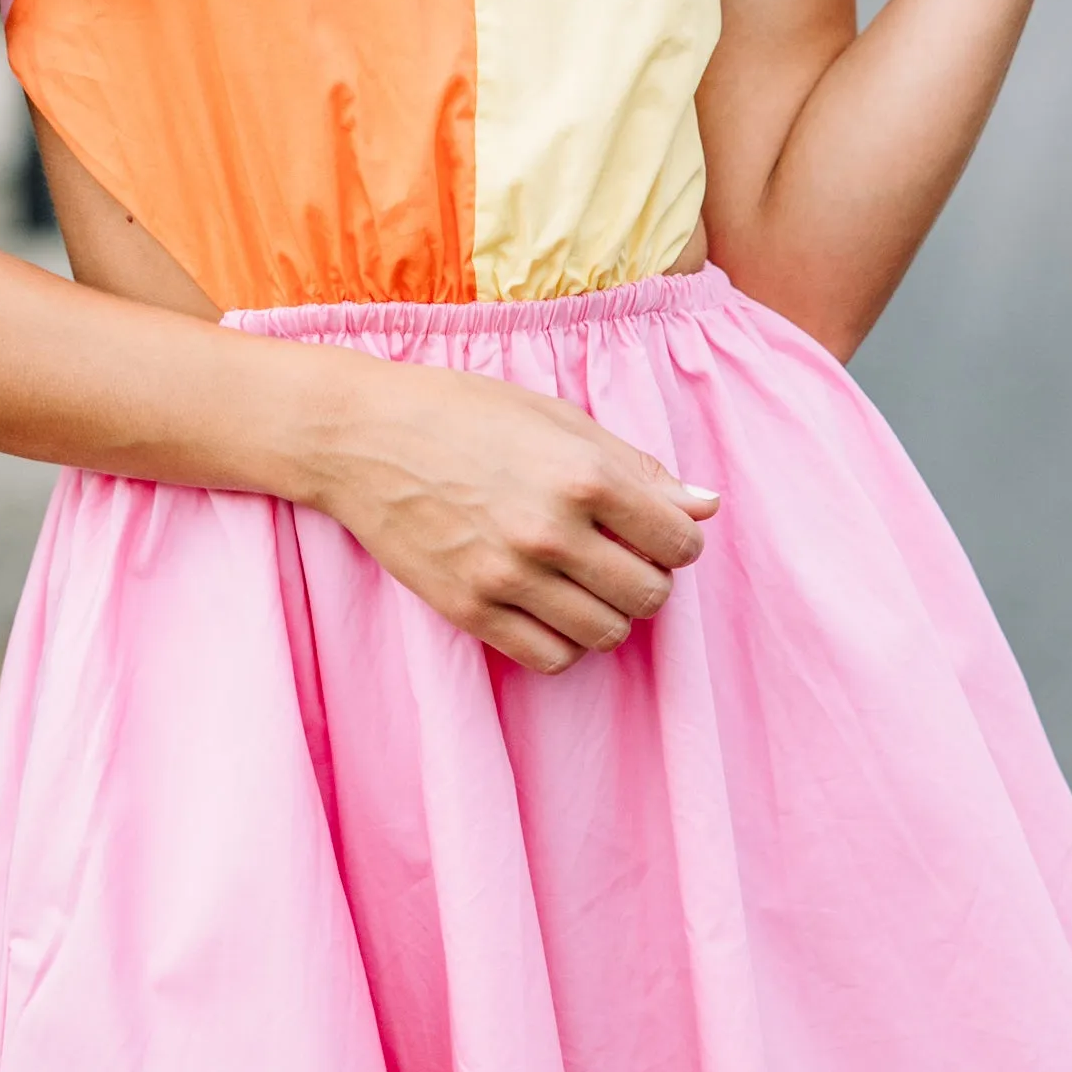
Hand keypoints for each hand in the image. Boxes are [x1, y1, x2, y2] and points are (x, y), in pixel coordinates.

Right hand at [311, 362, 717, 673]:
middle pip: (650, 595)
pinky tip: (551, 608)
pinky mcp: (470, 609)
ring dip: (609, 612)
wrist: (365, 437)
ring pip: (607, 633)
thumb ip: (637, 466)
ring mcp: (509, 576)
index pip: (680, 541)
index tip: (654, 530)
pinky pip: (551, 658)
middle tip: (619, 556)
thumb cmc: (466, 413)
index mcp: (585, 475)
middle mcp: (552, 531)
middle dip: (647, 579)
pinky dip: (566, 641)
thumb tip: (707, 506)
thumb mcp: (558, 418)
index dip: (677, 538)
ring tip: (584, 582)